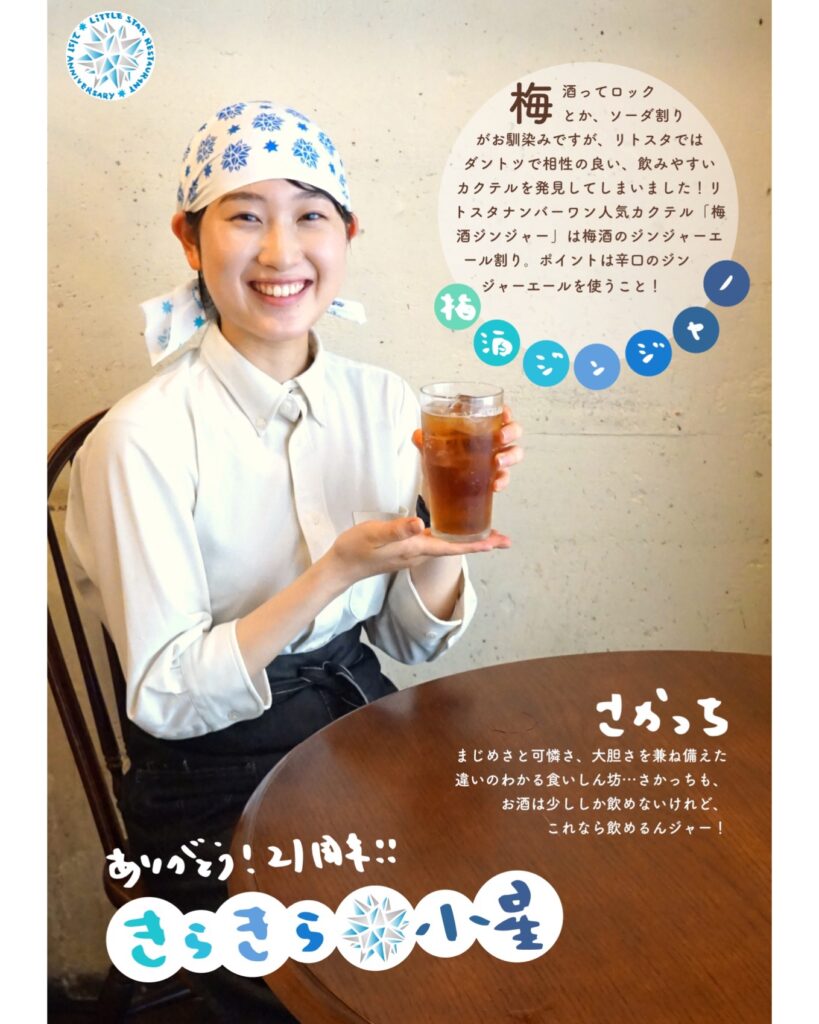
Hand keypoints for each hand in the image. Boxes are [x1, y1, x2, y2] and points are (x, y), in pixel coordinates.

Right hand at [327, 516, 510, 587]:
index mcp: (416, 549)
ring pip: (447, 546)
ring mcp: (414, 554)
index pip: (454, 548)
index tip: (500, 542)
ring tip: (486, 531)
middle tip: (505, 538)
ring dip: (467, 540)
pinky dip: (450, 536)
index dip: (478, 545)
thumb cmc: (356, 549)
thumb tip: (421, 523)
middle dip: (480, 543)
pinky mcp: (407, 550)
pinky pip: (435, 543)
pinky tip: (452, 528)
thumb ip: (397, 530)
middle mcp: (419, 554)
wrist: (341, 566)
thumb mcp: (374, 534)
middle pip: (456, 549)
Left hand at [412, 404, 523, 492]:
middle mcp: (493, 440)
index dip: (504, 412)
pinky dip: (502, 481)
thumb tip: (418, 435)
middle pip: (513, 431)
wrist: (440, 485)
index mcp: (481, 426)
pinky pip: (505, 477)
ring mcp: (496, 459)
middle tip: (500, 436)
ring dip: (509, 456)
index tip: (503, 414)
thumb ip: (425, 440)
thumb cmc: (443, 457)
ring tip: (497, 461)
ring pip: (514, 453)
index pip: (498, 413)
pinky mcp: (495, 477)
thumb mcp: (432, 447)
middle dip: (511, 432)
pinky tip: (494, 485)